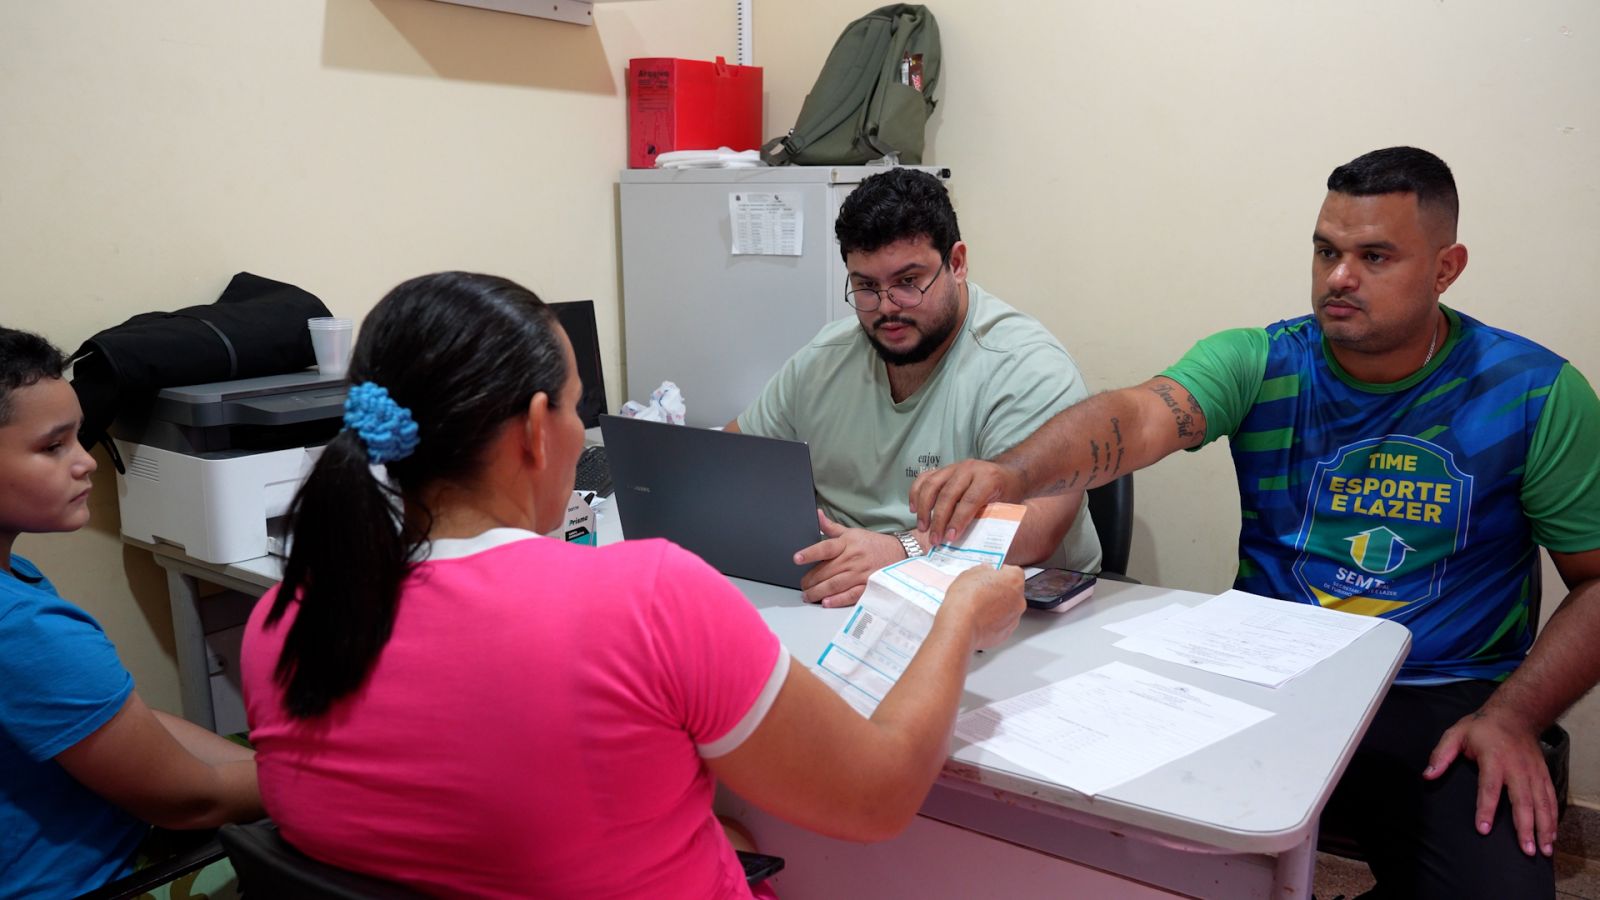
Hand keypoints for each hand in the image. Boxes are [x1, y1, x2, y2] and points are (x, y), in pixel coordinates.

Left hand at [795, 510, 906, 607]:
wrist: (898, 553)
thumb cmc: (871, 543)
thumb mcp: (852, 532)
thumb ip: (832, 527)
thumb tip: (817, 515)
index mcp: (847, 543)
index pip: (825, 547)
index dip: (810, 553)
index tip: (797, 558)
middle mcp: (853, 558)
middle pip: (827, 570)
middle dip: (810, 580)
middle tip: (801, 585)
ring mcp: (861, 573)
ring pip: (835, 584)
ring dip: (818, 591)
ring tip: (808, 595)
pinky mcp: (868, 585)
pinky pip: (851, 594)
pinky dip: (838, 599)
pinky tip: (826, 602)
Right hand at [910, 460, 1024, 545]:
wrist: (1006, 473)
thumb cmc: (1006, 493)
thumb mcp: (1003, 506)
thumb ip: (986, 519)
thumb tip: (968, 543)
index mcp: (988, 478)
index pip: (969, 501)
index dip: (958, 521)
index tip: (950, 538)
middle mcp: (969, 469)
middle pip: (947, 495)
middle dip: (939, 520)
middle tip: (935, 539)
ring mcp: (954, 467)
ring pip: (932, 485)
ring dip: (924, 508)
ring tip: (923, 527)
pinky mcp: (943, 469)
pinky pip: (924, 478)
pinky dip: (916, 493)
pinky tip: (913, 509)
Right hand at [939, 565, 1025, 650]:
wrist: (960, 626)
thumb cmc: (966, 600)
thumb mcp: (969, 573)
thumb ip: (982, 569)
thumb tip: (984, 571)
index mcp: (1014, 580)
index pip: (1012, 571)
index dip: (999, 572)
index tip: (989, 574)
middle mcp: (1019, 600)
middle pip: (1012, 591)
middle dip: (999, 590)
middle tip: (981, 591)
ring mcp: (1014, 618)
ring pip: (1007, 608)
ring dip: (996, 606)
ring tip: (977, 607)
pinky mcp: (1006, 633)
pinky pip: (1002, 623)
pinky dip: (993, 621)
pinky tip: (978, 619)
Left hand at [1424, 709, 1557, 857]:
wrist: (1517, 714)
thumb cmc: (1482, 727)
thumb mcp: (1456, 734)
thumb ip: (1441, 755)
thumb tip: (1427, 776)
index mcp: (1493, 759)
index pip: (1489, 787)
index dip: (1486, 808)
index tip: (1483, 829)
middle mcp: (1517, 768)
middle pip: (1522, 801)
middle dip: (1525, 827)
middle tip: (1526, 850)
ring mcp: (1533, 773)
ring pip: (1541, 803)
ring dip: (1544, 828)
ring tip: (1544, 850)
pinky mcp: (1544, 775)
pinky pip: (1550, 799)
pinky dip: (1553, 818)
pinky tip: (1552, 835)